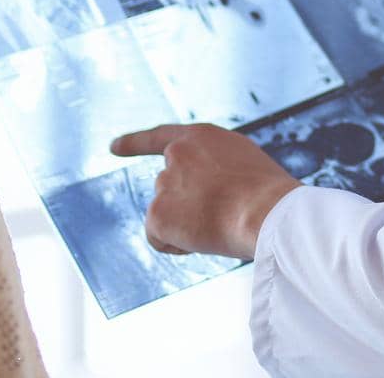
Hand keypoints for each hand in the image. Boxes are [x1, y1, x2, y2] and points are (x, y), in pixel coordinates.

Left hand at [110, 123, 300, 260]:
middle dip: (187, 206)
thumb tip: (204, 195)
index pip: (160, 137)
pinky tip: (204, 239)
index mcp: (201, 137)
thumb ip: (215, 168)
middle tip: (223, 216)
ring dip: (187, 226)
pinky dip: (177, 246)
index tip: (112, 146)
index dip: (134, 143)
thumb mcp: (244, 164)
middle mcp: (177, 155)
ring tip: (222, 225)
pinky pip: (160, 239)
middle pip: (169, 189)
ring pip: (168, 216)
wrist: (268, 211)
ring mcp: (165, 183)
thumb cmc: (271, 195)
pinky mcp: (157, 213)